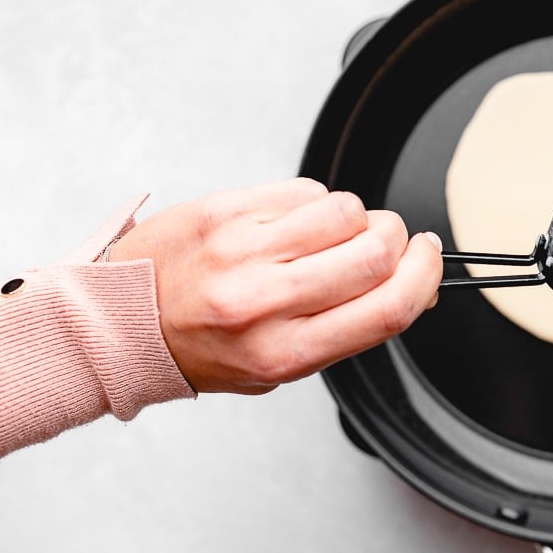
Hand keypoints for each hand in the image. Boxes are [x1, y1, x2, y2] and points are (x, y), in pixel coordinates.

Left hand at [108, 178, 442, 393]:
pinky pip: (304, 190)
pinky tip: (290, 223)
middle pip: (376, 253)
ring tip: (327, 235)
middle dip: (397, 240)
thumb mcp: (284, 362)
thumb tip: (416, 285)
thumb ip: (351, 326)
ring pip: (346, 211)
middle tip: (386, 243)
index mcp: (286, 352)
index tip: (429, 259)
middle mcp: (265, 302)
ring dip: (354, 219)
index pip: (388, 308)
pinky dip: (313, 202)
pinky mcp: (225, 211)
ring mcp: (243, 251)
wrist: (122, 322)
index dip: (425, 277)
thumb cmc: (205, 348)